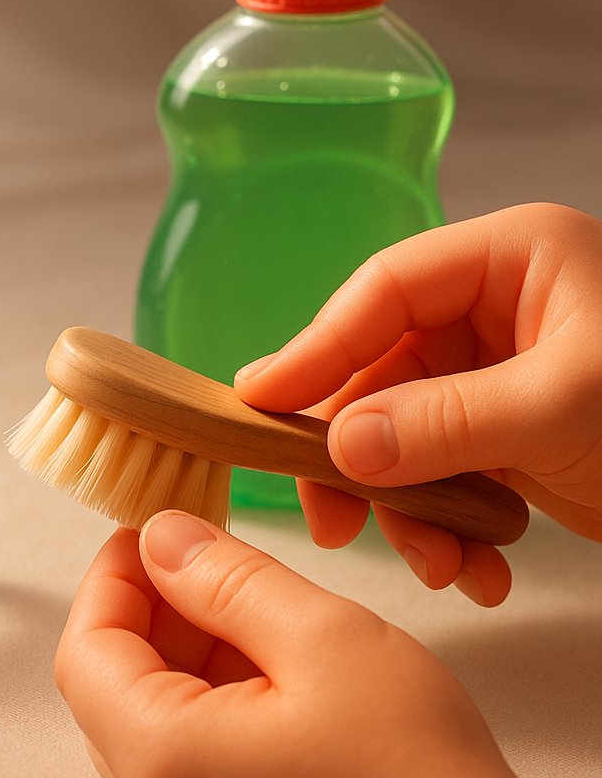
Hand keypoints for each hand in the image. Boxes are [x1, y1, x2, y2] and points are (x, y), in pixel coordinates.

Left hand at [56, 512, 513, 777]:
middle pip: (117, 677)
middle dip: (159, 601)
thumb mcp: (324, 642)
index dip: (113, 577)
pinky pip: (196, 740)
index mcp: (162, 757)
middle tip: (207, 549)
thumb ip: (231, 579)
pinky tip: (270, 655)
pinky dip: (219, 683)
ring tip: (252, 598)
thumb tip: (164, 537)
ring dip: (192, 638)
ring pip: (157, 705)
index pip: (86, 651)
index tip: (146, 528)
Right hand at [235, 202, 601, 606]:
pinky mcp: (509, 433)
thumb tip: (343, 444)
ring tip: (439, 566)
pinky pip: (446, 471)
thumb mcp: (569, 406)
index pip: (384, 290)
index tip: (260, 398)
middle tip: (333, 516)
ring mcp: (499, 374)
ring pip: (408, 431)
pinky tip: (475, 568)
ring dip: (411, 507)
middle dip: (363, 453)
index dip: (317, 345)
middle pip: (385, 370)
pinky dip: (450, 525)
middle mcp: (495, 309)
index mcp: (509, 260)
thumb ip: (451, 420)